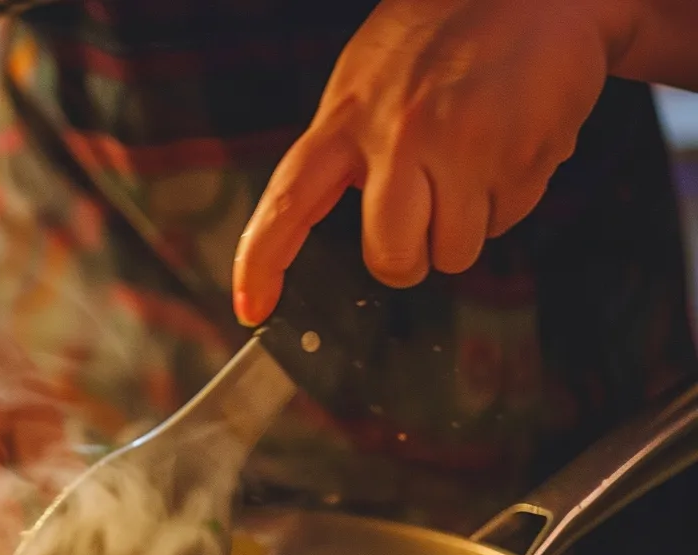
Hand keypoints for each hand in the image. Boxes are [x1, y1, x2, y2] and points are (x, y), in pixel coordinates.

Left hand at [233, 0, 615, 322]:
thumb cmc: (446, 29)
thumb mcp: (370, 78)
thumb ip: (349, 146)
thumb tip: (339, 209)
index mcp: (348, 116)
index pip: (287, 203)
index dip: (261, 262)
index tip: (249, 306)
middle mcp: (401, 137)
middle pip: (392, 259)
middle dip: (409, 258)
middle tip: (423, 218)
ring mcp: (465, 150)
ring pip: (456, 253)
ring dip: (466, 226)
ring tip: (472, 161)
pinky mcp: (523, 159)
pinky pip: (509, 218)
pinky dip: (509, 195)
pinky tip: (507, 142)